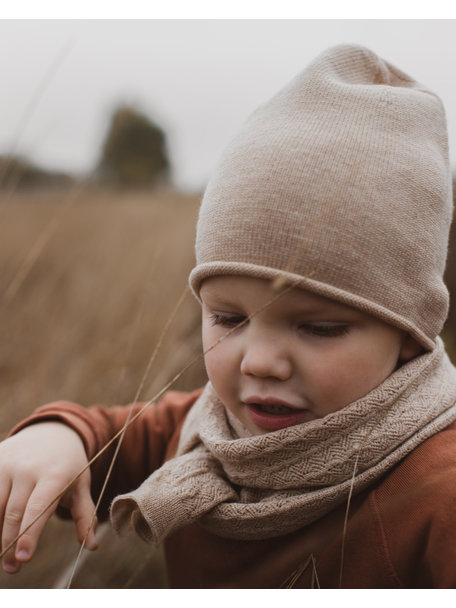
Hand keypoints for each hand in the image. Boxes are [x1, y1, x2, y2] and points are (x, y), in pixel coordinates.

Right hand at [0, 421, 97, 573]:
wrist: (50, 431)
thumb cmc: (69, 465)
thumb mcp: (81, 485)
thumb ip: (85, 516)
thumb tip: (92, 546)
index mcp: (54, 474)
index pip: (38, 507)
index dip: (29, 533)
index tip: (23, 558)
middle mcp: (27, 468)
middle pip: (13, 512)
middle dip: (10, 544)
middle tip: (13, 568)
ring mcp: (7, 465)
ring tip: (2, 553)